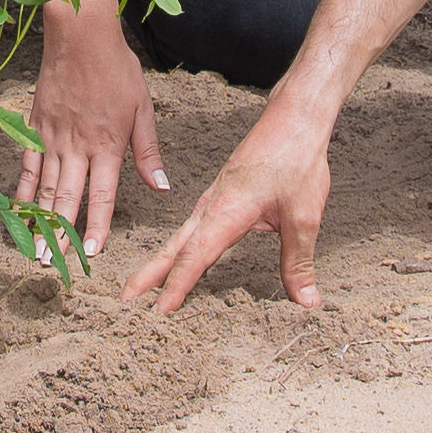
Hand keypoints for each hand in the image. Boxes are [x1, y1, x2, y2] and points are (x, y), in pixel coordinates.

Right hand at [23, 2, 162, 257]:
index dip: (96, 227)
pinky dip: (23, 190)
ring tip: (34, 248)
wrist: (80, 37)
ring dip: (40, 220)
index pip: (102, 196)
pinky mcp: (35, 127)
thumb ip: (147, 152)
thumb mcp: (142, 108)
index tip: (91, 254)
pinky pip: (27, 165)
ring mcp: (52, 138)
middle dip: (61, 235)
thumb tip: (160, 187)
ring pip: (45, 187)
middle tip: (53, 264)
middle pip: (68, 199)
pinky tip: (19, 210)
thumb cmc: (116, 70)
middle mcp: (78, 147)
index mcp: (108, 145)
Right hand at [120, 100, 336, 313]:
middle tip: (124, 302)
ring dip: (159, 263)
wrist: (294, 119)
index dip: (176, 288)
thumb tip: (307, 302)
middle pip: (173, 248)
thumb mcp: (304, 217)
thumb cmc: (296, 161)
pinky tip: (181, 258)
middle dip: (147, 276)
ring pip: (179, 238)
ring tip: (142, 287)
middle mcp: (210, 207)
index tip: (158, 313)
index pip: (194, 258)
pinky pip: (192, 229)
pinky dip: (178, 249)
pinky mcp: (220, 197)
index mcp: (225, 212)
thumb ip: (299, 263)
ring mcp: (212, 201)